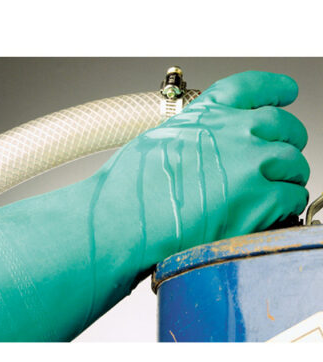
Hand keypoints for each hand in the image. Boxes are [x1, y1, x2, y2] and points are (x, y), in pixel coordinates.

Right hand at [92, 71, 308, 263]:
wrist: (121, 220)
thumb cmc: (129, 189)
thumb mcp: (156, 142)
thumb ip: (192, 139)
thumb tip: (209, 152)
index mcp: (205, 115)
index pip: (252, 88)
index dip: (274, 87)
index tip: (286, 91)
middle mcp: (232, 132)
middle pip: (285, 128)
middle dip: (287, 142)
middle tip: (279, 161)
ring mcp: (249, 164)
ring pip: (294, 165)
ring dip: (286, 178)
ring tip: (270, 194)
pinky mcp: (258, 201)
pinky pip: (292, 198)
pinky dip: (285, 206)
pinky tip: (267, 213)